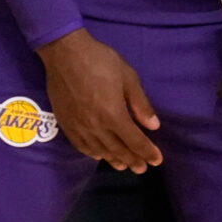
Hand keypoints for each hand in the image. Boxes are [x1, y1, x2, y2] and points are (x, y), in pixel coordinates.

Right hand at [36, 27, 161, 171]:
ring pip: (99, 151)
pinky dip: (92, 153)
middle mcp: (96, 126)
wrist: (64, 53)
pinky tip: (99, 156)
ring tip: (124, 166)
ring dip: (113, 160)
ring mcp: (79, 127)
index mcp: (114, 115)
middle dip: (133, 160)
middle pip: (118, 150)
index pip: (135, 141)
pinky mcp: (66, 123)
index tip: (157, 160)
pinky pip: (80, 146)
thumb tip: (153, 126)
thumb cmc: (100, 61)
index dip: (148, 152)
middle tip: (142, 168)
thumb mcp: (128, 77)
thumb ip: (141, 104)